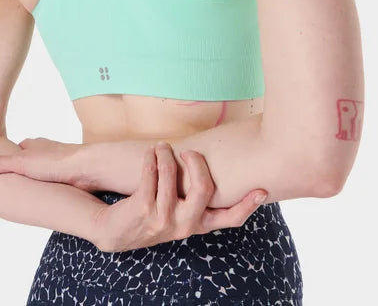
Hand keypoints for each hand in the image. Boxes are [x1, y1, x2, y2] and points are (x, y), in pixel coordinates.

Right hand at [0, 137, 80, 184]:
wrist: (86, 168)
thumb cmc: (54, 162)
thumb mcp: (21, 162)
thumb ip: (1, 164)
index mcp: (35, 146)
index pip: (19, 148)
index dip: (10, 156)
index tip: (2, 166)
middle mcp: (47, 152)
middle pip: (33, 158)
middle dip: (25, 167)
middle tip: (15, 180)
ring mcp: (59, 163)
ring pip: (45, 170)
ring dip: (39, 178)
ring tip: (30, 189)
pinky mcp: (69, 175)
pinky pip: (56, 180)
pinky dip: (51, 185)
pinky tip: (48, 193)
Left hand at [95, 141, 267, 252]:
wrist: (114, 231)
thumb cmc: (153, 212)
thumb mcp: (179, 211)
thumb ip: (196, 197)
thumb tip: (214, 166)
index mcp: (197, 224)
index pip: (228, 219)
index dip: (247, 205)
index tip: (262, 189)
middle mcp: (183, 225)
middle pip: (204, 190)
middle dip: (198, 163)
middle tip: (188, 152)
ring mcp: (163, 219)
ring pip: (172, 176)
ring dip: (166, 154)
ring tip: (162, 146)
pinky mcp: (143, 209)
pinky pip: (152, 175)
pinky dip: (152, 158)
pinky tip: (151, 153)